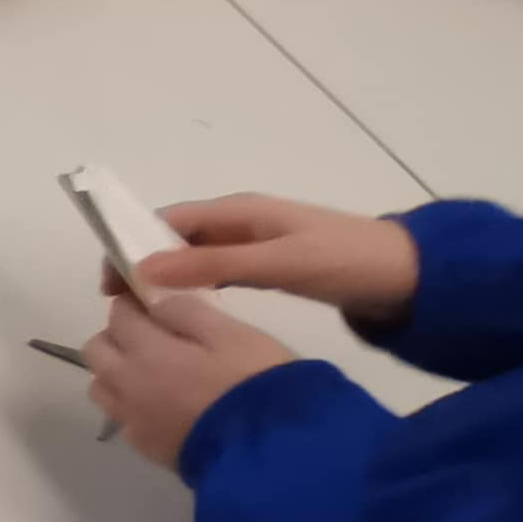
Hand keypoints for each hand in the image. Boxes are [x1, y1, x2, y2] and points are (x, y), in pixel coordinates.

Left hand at [83, 281, 295, 471]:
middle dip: (117, 335)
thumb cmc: (255, 384)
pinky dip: (129, 403)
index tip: (150, 300)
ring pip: (101, 385)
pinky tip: (161, 402)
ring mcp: (132, 419)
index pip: (119, 315)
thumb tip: (156, 302)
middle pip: (96, 349)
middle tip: (153, 335)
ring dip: (116, 371)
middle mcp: (127, 384)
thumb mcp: (234, 334)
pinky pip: (120, 416)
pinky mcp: (144, 447)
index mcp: (147, 351)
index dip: (132, 303)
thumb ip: (188, 312)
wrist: (267, 452)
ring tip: (155, 370)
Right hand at [142, 194, 420, 324]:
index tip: (110, 283)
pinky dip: (195, 286)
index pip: (169, 220)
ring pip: (196, 256)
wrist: (411, 277)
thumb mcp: (278, 264)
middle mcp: (244, 221)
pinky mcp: (271, 265)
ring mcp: (258, 243)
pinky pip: (218, 270)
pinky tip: (187, 309)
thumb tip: (144, 269)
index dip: (133, 245)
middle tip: (121, 304)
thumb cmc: (345, 262)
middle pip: (178, 237)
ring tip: (144, 310)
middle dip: (144, 263)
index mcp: (242, 211)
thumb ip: (214, 266)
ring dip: (168, 276)